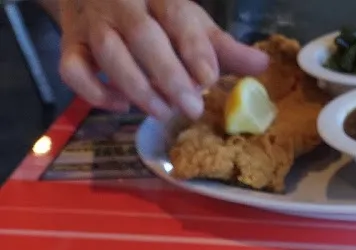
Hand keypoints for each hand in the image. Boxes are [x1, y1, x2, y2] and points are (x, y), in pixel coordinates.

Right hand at [58, 0, 269, 120]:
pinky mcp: (72, 46)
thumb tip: (262, 65)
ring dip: (137, 87)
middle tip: (192, 108)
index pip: (177, 16)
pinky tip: (120, 106)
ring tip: (162, 112)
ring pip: (109, 53)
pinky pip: (74, 70)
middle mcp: (123, 5)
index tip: (210, 78)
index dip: (194, 48)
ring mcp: (93, 24)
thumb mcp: (190, 23)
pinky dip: (95, 93)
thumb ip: (222, 48)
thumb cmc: (155, 15)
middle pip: (142, 35)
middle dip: (168, 75)